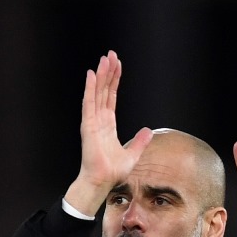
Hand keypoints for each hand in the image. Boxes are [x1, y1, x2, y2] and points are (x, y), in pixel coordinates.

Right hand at [63, 51, 152, 215]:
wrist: (102, 181)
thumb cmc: (112, 171)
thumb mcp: (132, 154)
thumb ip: (140, 142)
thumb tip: (148, 130)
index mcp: (107, 124)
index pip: (110, 97)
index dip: (114, 80)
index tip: (117, 65)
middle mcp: (99, 120)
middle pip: (103, 90)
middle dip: (107, 72)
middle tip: (110, 54)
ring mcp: (92, 121)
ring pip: (96, 93)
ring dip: (100, 75)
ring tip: (104, 59)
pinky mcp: (88, 126)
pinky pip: (89, 103)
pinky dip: (90, 88)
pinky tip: (91, 75)